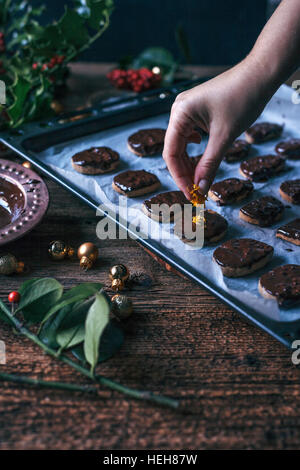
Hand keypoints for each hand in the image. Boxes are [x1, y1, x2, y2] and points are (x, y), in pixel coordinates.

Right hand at [163, 58, 271, 198]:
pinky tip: (203, 154)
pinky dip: (195, 150)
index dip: (179, 176)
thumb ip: (210, 164)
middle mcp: (178, 110)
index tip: (191, 193)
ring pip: (182, 144)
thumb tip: (201, 188)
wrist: (259, 74)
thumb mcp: (224, 137)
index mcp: (180, 113)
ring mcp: (186, 109)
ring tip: (200, 178)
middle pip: (174, 150)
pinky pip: (189, 135)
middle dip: (185, 171)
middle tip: (197, 191)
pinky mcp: (196, 110)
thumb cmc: (242, 99)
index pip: (171, 153)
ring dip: (190, 162)